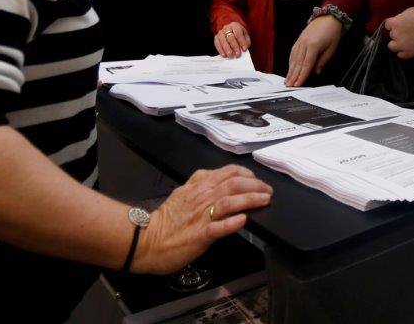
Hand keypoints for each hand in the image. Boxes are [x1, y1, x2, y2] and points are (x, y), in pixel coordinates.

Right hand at [137, 165, 271, 274]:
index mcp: (198, 186)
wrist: (145, 240)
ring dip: (249, 199)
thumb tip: (220, 180)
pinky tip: (243, 220)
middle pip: (232, 184)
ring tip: (264, 200)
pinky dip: (232, 223)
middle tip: (268, 191)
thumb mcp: (183, 194)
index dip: (245, 174)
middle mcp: (201, 197)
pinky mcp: (199, 235)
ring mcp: (200, 216)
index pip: (226, 172)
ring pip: (228, 201)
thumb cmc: (166, 221)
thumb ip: (200, 185)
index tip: (256, 179)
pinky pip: (217, 227)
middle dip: (255, 186)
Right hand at [213, 22, 249, 58]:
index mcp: (235, 26)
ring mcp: (220, 32)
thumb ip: (246, 42)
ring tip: (231, 56)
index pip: (238, 33)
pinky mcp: (216, 38)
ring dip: (227, 49)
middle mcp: (227, 28)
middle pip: (230, 37)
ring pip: (223, 41)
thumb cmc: (239, 34)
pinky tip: (224, 55)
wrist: (231, 31)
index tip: (244, 49)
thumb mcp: (245, 35)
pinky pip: (217, 44)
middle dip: (234, 47)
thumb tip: (244, 49)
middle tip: (237, 54)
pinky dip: (221, 50)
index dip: (241, 41)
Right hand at [285, 16, 342, 86]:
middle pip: (298, 63)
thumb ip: (322, 61)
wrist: (329, 17)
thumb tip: (316, 72)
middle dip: (293, 76)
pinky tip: (290, 67)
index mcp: (313, 46)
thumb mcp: (331, 48)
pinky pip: (293, 52)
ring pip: (293, 58)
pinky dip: (290, 61)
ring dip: (290, 70)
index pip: (306, 65)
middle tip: (289, 86)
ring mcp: (300, 41)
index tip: (298, 84)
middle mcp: (304, 44)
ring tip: (287, 80)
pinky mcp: (299, 40)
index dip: (301, 76)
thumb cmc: (332, 32)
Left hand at [384, 7, 413, 58]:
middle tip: (407, 32)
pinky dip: (403, 52)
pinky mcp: (408, 53)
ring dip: (397, 43)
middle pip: (391, 35)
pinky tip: (409, 47)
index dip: (394, 25)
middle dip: (397, 33)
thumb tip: (396, 22)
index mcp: (395, 23)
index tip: (400, 25)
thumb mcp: (409, 12)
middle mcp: (396, 35)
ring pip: (392, 46)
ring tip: (406, 41)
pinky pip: (400, 55)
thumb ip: (400, 18)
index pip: (387, 25)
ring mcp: (401, 45)